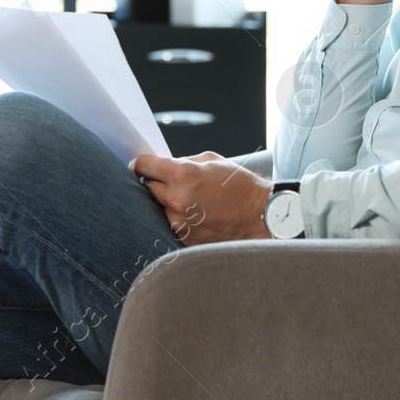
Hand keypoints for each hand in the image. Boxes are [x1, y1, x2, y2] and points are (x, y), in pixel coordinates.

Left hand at [129, 151, 272, 245]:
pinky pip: (170, 224)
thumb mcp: (212, 161)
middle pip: (147, 188)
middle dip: (154, 182)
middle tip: (165, 181)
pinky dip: (177, 218)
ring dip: (166, 203)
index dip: (139, 163)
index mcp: (182, 174)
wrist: (260, 216)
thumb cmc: (239, 185)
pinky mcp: (185, 239)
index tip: (138, 165)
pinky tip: (195, 214)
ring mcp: (179, 222)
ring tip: (188, 200)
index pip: (143, 166)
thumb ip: (183, 161)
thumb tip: (163, 166)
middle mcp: (176, 199)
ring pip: (157, 208)